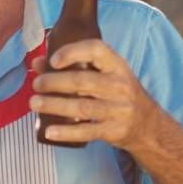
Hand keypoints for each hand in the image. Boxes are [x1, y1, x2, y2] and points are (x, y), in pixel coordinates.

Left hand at [29, 40, 158, 148]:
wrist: (148, 125)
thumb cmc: (118, 93)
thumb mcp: (104, 75)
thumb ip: (72, 66)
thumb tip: (37, 62)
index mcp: (117, 66)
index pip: (97, 50)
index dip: (73, 52)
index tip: (53, 60)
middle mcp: (120, 85)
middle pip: (83, 81)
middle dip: (55, 82)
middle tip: (36, 84)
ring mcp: (119, 109)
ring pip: (83, 107)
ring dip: (55, 105)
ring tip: (34, 103)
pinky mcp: (114, 130)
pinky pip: (88, 131)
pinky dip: (67, 132)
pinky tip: (49, 132)